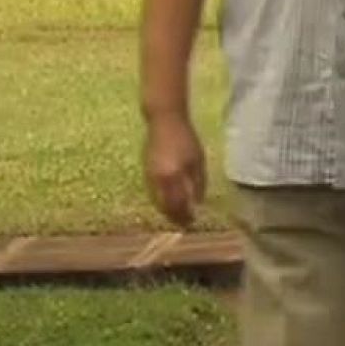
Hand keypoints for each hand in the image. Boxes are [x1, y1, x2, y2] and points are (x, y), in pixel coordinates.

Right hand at [144, 113, 205, 228]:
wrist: (164, 122)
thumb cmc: (186, 139)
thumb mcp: (198, 160)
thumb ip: (198, 182)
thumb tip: (198, 202)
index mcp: (174, 176)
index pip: (178, 204)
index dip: (184, 215)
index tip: (192, 222)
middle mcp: (159, 179)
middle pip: (165, 206)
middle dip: (175, 216)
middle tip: (184, 223)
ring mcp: (149, 175)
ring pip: (156, 200)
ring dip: (167, 210)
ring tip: (177, 215)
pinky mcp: (145, 171)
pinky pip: (152, 192)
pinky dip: (161, 200)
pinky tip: (169, 201)